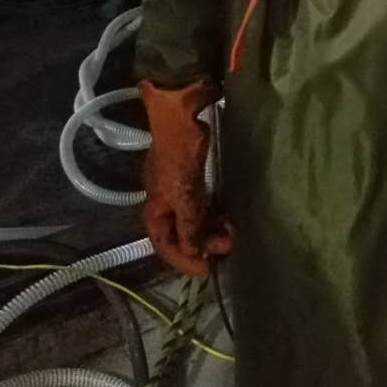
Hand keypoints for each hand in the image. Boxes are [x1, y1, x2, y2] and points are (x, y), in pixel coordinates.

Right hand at [140, 79, 233, 277]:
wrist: (178, 116)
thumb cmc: (178, 157)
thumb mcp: (184, 196)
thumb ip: (189, 226)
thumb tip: (196, 252)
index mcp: (155, 209)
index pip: (165, 245)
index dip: (184, 260)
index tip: (206, 270)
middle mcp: (164, 201)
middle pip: (180, 233)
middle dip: (202, 243)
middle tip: (227, 245)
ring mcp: (177, 188)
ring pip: (193, 219)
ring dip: (210, 228)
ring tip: (231, 232)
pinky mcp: (192, 175)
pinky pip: (201, 203)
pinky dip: (212, 212)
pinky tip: (226, 215)